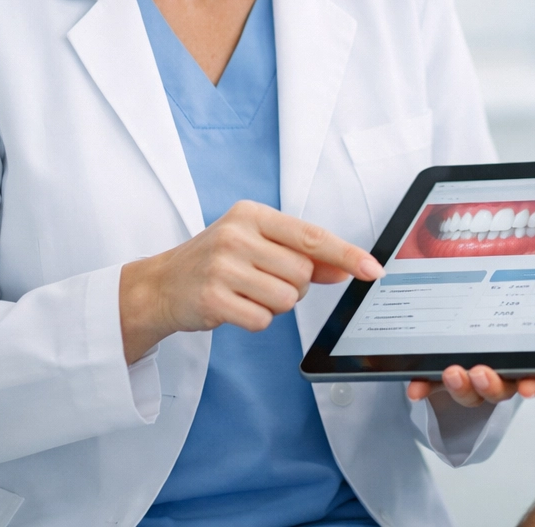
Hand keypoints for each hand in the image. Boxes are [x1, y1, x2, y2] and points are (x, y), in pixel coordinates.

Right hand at [119, 200, 381, 362]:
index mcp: (252, 214)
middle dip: (294, 286)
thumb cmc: (217, 261)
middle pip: (302, 273)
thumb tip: (346, 268)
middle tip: (263, 280)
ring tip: (248, 293)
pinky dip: (256, 319)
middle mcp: (236, 235)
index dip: (346, 254)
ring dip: (275, 305)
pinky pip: (262, 320)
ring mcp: (221, 267)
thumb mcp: (258, 245)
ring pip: (286, 299)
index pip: (311, 236)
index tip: (373, 269)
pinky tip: (235, 307)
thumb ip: (303, 255)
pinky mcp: (212, 299)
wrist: (161, 284)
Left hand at [405, 290, 534, 404]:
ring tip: (453, 369)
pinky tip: (415, 386)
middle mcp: (501, 369)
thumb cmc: (524, 312)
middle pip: (498, 387)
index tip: (532, 387)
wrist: (478, 306)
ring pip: (466, 391)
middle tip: (481, 372)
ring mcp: (470, 372)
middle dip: (491, 386)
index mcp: (530, 356)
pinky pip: (430, 383)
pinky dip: (423, 386)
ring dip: (459, 387)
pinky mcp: (439, 370)